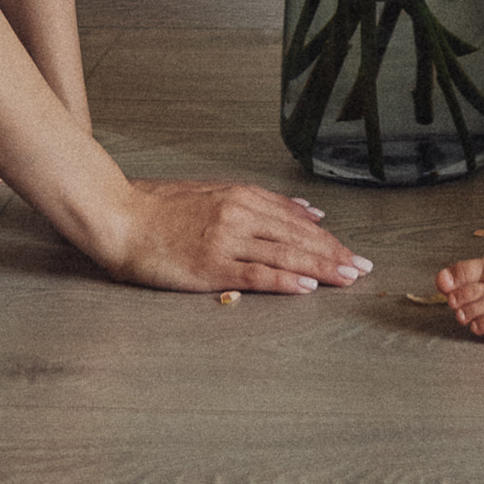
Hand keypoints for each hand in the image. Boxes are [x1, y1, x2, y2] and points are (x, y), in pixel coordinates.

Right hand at [104, 180, 372, 295]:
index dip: (327, 237)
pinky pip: (256, 274)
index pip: (296, 219)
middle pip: (298, 236)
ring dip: (321, 267)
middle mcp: (239, 213)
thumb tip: (307, 212)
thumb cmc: (161, 209)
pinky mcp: (211, 264)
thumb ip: (259, 204)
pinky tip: (306, 287)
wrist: (120, 216)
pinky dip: (285, 281)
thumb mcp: (214, 195)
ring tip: (348, 278)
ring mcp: (226, 239)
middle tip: (363, 268)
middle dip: (334, 253)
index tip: (351, 251)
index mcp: (241, 196)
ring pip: (285, 254)